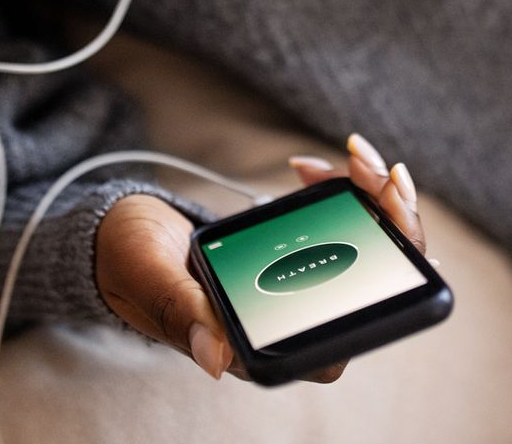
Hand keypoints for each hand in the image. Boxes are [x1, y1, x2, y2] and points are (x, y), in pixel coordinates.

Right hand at [90, 132, 431, 386]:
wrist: (119, 236)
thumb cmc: (131, 265)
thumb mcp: (151, 279)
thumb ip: (181, 312)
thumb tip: (214, 357)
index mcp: (258, 346)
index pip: (341, 337)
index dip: (382, 290)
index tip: (388, 232)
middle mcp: (286, 321)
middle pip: (370, 283)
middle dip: (392, 224)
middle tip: (384, 172)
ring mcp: (295, 282)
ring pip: (363, 246)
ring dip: (370, 196)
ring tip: (355, 154)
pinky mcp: (293, 247)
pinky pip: (335, 220)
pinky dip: (335, 186)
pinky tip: (309, 165)